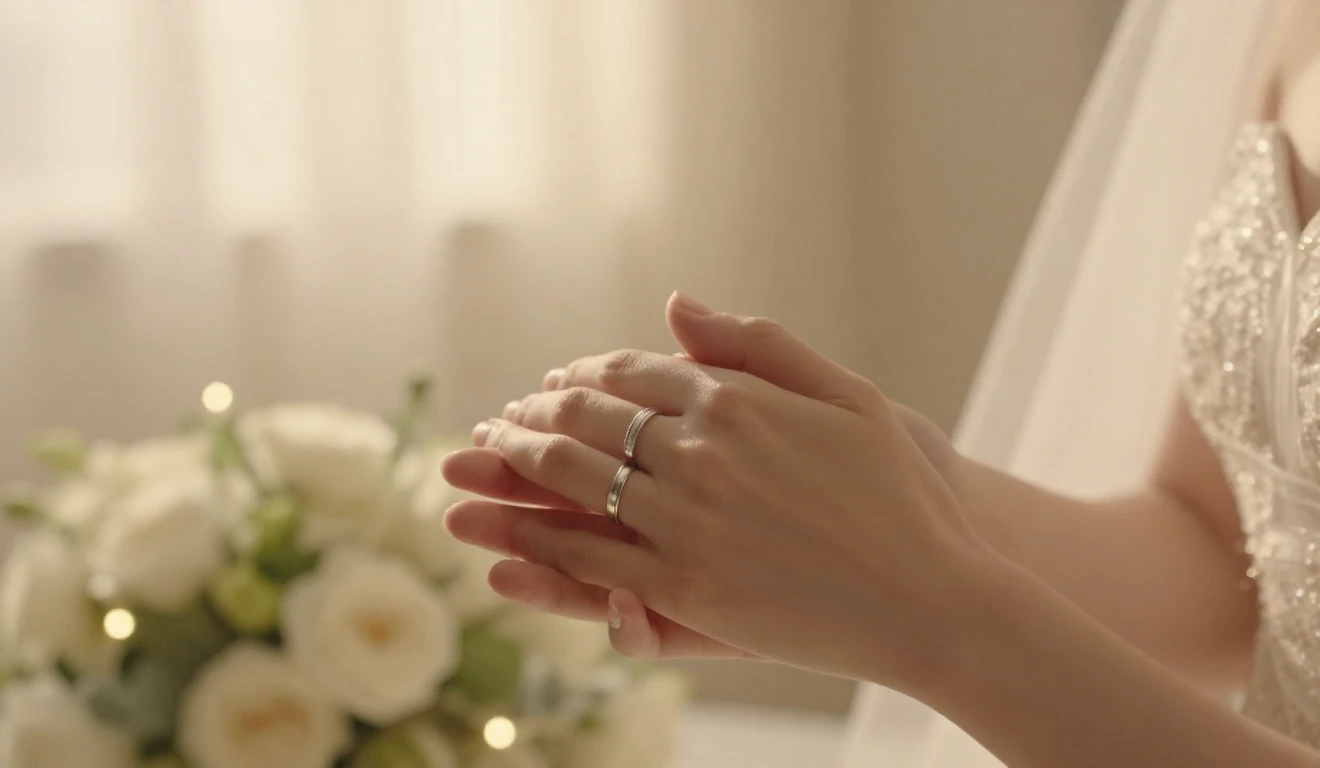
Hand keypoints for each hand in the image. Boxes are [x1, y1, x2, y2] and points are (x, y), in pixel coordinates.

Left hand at [442, 294, 992, 689]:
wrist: (927, 595)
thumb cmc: (897, 493)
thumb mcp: (846, 395)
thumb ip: (759, 344)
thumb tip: (679, 302)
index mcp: (735, 400)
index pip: (629, 375)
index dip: (581, 377)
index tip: (554, 383)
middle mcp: (699, 452)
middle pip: (586, 421)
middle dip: (531, 415)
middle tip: (498, 418)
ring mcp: (685, 520)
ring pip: (573, 481)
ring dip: (517, 464)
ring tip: (486, 458)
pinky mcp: (682, 586)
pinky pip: (589, 556)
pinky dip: (539, 540)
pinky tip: (508, 534)